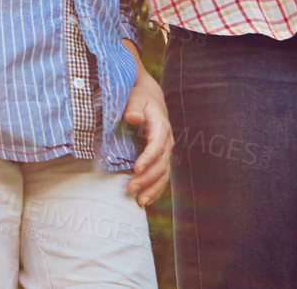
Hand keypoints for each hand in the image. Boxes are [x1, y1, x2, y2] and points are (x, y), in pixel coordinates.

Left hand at [121, 68, 171, 207]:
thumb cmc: (138, 96)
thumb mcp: (135, 96)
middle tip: (130, 189)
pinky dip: (155, 189)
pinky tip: (145, 200)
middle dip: (147, 179)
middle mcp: (166, 141)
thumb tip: (131, 117)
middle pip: (161, 164)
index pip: (157, 146)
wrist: (149, 97)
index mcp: (161, 126)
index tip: (136, 169)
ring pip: (164, 174)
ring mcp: (165, 151)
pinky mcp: (161, 157)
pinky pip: (162, 176)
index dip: (148, 158)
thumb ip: (133, 105)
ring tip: (139, 202)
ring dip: (152, 189)